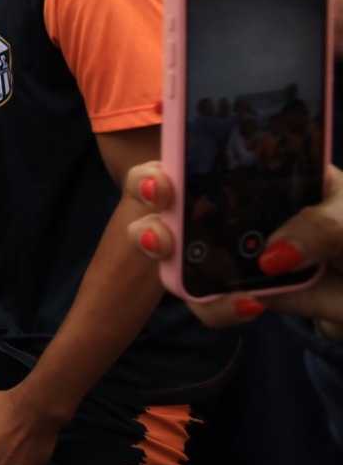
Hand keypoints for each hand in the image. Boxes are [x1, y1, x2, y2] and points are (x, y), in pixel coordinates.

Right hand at [127, 161, 342, 332]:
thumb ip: (319, 225)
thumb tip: (272, 257)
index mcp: (245, 174)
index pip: (192, 156)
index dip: (165, 161)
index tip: (163, 180)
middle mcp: (221, 208)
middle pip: (159, 197)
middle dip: (145, 200)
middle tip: (161, 216)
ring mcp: (222, 252)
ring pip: (167, 250)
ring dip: (160, 252)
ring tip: (178, 261)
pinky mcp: (234, 293)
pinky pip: (206, 304)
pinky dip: (216, 309)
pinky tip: (250, 305)